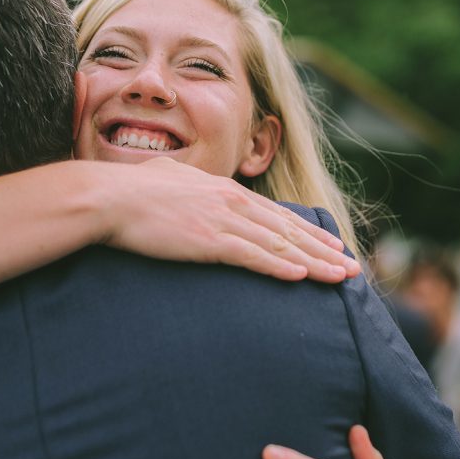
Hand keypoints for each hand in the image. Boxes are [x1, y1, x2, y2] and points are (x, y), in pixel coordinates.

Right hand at [104, 158, 360, 283]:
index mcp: (222, 189)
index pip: (275, 214)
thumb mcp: (170, 180)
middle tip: (352, 267)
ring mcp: (221, 220)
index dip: (307, 232)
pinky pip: (252, 256)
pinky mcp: (208, 240)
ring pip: (279, 243)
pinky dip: (279, 266)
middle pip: (288, 230)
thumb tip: (192, 189)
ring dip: (314, 262)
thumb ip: (191, 188)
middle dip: (324, 250)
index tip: (331, 246)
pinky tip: (300, 277)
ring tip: (340, 277)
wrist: (107, 197)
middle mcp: (230, 201)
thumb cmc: (130, 190)